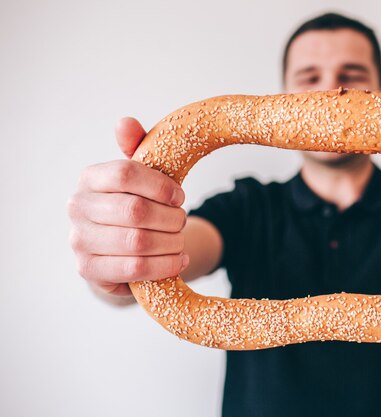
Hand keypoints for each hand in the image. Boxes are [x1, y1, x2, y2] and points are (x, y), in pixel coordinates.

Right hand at [68, 117, 188, 296]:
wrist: (123, 252)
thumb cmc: (136, 205)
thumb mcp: (142, 176)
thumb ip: (137, 148)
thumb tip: (125, 123)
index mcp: (90, 178)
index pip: (125, 173)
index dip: (161, 186)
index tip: (179, 196)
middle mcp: (77, 207)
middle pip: (135, 211)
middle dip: (171, 218)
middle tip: (181, 221)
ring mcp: (79, 241)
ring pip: (138, 242)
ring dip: (171, 242)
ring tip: (179, 240)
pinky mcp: (89, 270)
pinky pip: (135, 268)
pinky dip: (165, 265)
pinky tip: (177, 259)